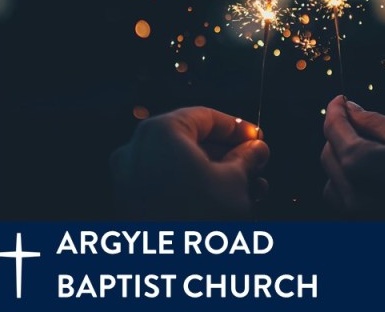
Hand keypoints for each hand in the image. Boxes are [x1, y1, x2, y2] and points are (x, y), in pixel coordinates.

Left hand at [110, 107, 269, 218]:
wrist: (169, 268)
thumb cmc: (198, 217)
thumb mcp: (235, 181)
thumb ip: (247, 158)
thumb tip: (257, 149)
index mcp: (160, 132)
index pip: (205, 116)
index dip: (237, 127)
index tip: (257, 138)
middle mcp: (136, 150)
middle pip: (191, 141)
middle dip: (228, 154)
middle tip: (255, 164)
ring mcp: (128, 178)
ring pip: (180, 164)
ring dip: (215, 173)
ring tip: (248, 188)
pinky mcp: (129, 203)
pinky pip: (165, 184)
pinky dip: (193, 186)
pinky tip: (222, 200)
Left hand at [321, 95, 384, 218]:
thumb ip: (372, 122)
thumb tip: (350, 109)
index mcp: (363, 167)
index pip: (335, 132)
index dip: (335, 110)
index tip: (339, 98)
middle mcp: (356, 198)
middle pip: (329, 157)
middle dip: (338, 134)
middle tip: (355, 115)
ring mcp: (363, 219)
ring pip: (333, 181)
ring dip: (343, 160)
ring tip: (367, 144)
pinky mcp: (374, 227)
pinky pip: (348, 202)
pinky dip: (352, 183)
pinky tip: (374, 170)